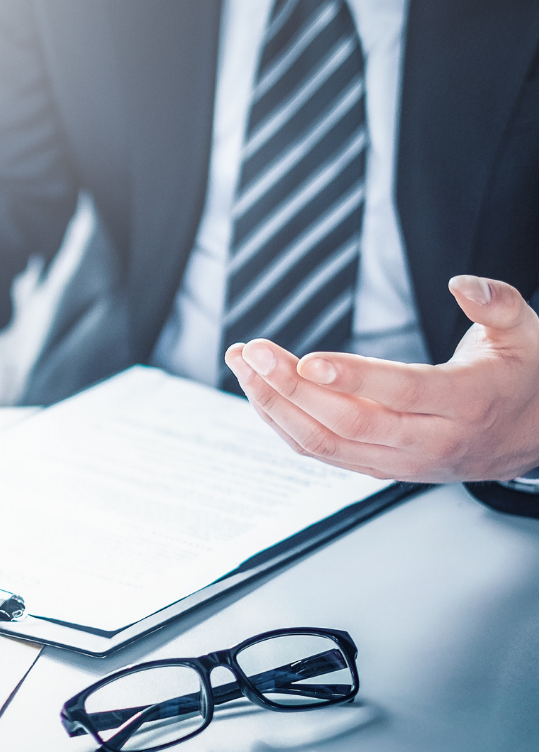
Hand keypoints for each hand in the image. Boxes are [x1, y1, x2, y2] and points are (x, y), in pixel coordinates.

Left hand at [224, 275, 538, 482]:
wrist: (535, 438)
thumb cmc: (525, 379)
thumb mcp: (526, 332)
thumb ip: (496, 303)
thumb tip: (461, 283)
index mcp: (468, 403)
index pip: (402, 393)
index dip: (353, 378)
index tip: (307, 359)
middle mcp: (431, 442)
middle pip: (349, 422)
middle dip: (291, 386)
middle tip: (252, 352)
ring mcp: (402, 462)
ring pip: (326, 444)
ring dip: (276, 406)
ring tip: (242, 367)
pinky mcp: (381, 468)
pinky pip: (323, 452)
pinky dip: (285, 425)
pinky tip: (261, 394)